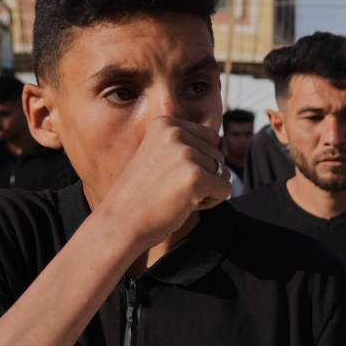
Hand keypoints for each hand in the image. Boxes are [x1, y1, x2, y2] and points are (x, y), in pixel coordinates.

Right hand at [96, 117, 232, 250]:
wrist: (120, 222)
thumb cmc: (141, 194)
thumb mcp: (159, 154)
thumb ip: (185, 144)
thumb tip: (219, 137)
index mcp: (166, 124)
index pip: (211, 139)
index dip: (198, 162)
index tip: (170, 173)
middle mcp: (176, 133)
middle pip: (218, 155)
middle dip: (203, 177)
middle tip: (171, 188)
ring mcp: (185, 154)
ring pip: (223, 173)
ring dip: (206, 190)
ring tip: (175, 196)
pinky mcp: (195, 177)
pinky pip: (226, 189)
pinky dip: (211, 202)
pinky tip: (185, 205)